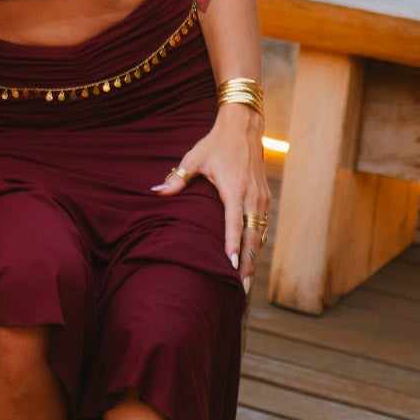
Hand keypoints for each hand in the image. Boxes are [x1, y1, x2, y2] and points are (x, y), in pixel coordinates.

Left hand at [152, 105, 270, 292]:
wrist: (244, 128)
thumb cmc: (215, 144)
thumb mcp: (194, 158)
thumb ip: (177, 178)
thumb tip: (155, 192)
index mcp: (234, 189)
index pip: (233, 224)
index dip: (233, 246)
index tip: (231, 266)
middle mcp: (252, 197)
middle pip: (252, 238)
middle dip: (247, 265)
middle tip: (242, 290)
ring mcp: (261, 199)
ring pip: (259, 236)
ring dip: (254, 260)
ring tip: (246, 284)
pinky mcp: (264, 199)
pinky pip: (262, 227)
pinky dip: (257, 246)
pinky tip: (251, 262)